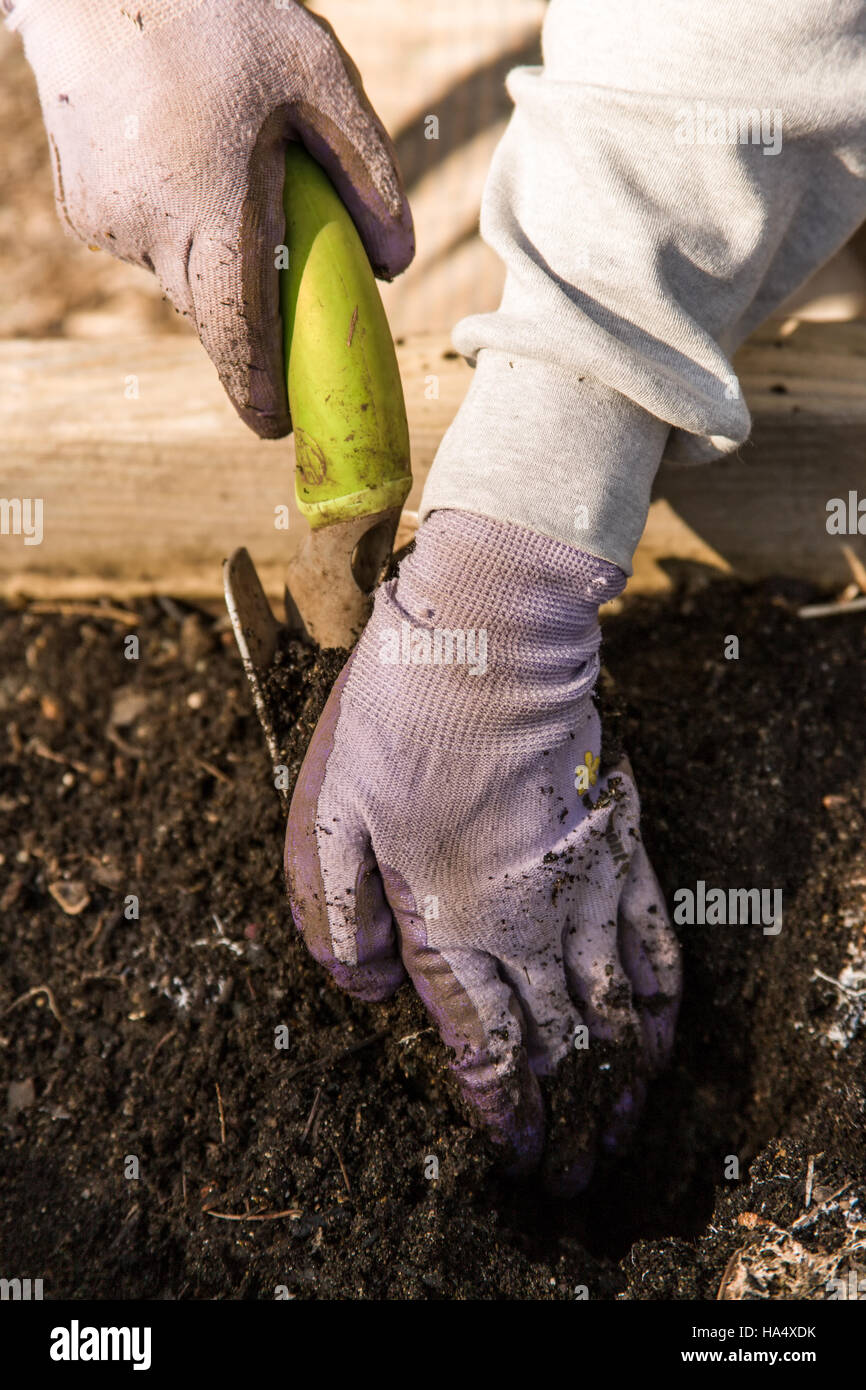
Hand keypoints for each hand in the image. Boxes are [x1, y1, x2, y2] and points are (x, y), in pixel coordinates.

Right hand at [10, 0, 412, 435]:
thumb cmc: (220, 15)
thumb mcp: (318, 77)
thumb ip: (367, 174)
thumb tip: (397, 266)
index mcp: (213, 207)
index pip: (239, 332)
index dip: (259, 388)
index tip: (277, 426)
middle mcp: (152, 230)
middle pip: (215, 316)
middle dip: (250, 320)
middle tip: (281, 279)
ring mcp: (109, 225)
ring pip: (180, 281)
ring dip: (215, 260)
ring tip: (227, 179)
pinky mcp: (84, 212)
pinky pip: (146, 251)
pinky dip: (176, 231)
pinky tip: (183, 165)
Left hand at [286, 510, 680, 1182]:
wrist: (489, 637)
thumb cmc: (398, 718)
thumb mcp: (327, 809)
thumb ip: (335, 911)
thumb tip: (364, 990)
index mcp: (449, 917)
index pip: (483, 1043)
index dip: (498, 1108)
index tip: (512, 1151)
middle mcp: (525, 918)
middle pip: (554, 1041)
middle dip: (563, 1116)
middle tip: (573, 1168)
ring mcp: (580, 884)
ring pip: (613, 1006)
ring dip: (620, 1076)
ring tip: (625, 1126)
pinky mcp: (618, 845)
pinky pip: (654, 939)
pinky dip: (663, 999)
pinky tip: (664, 1033)